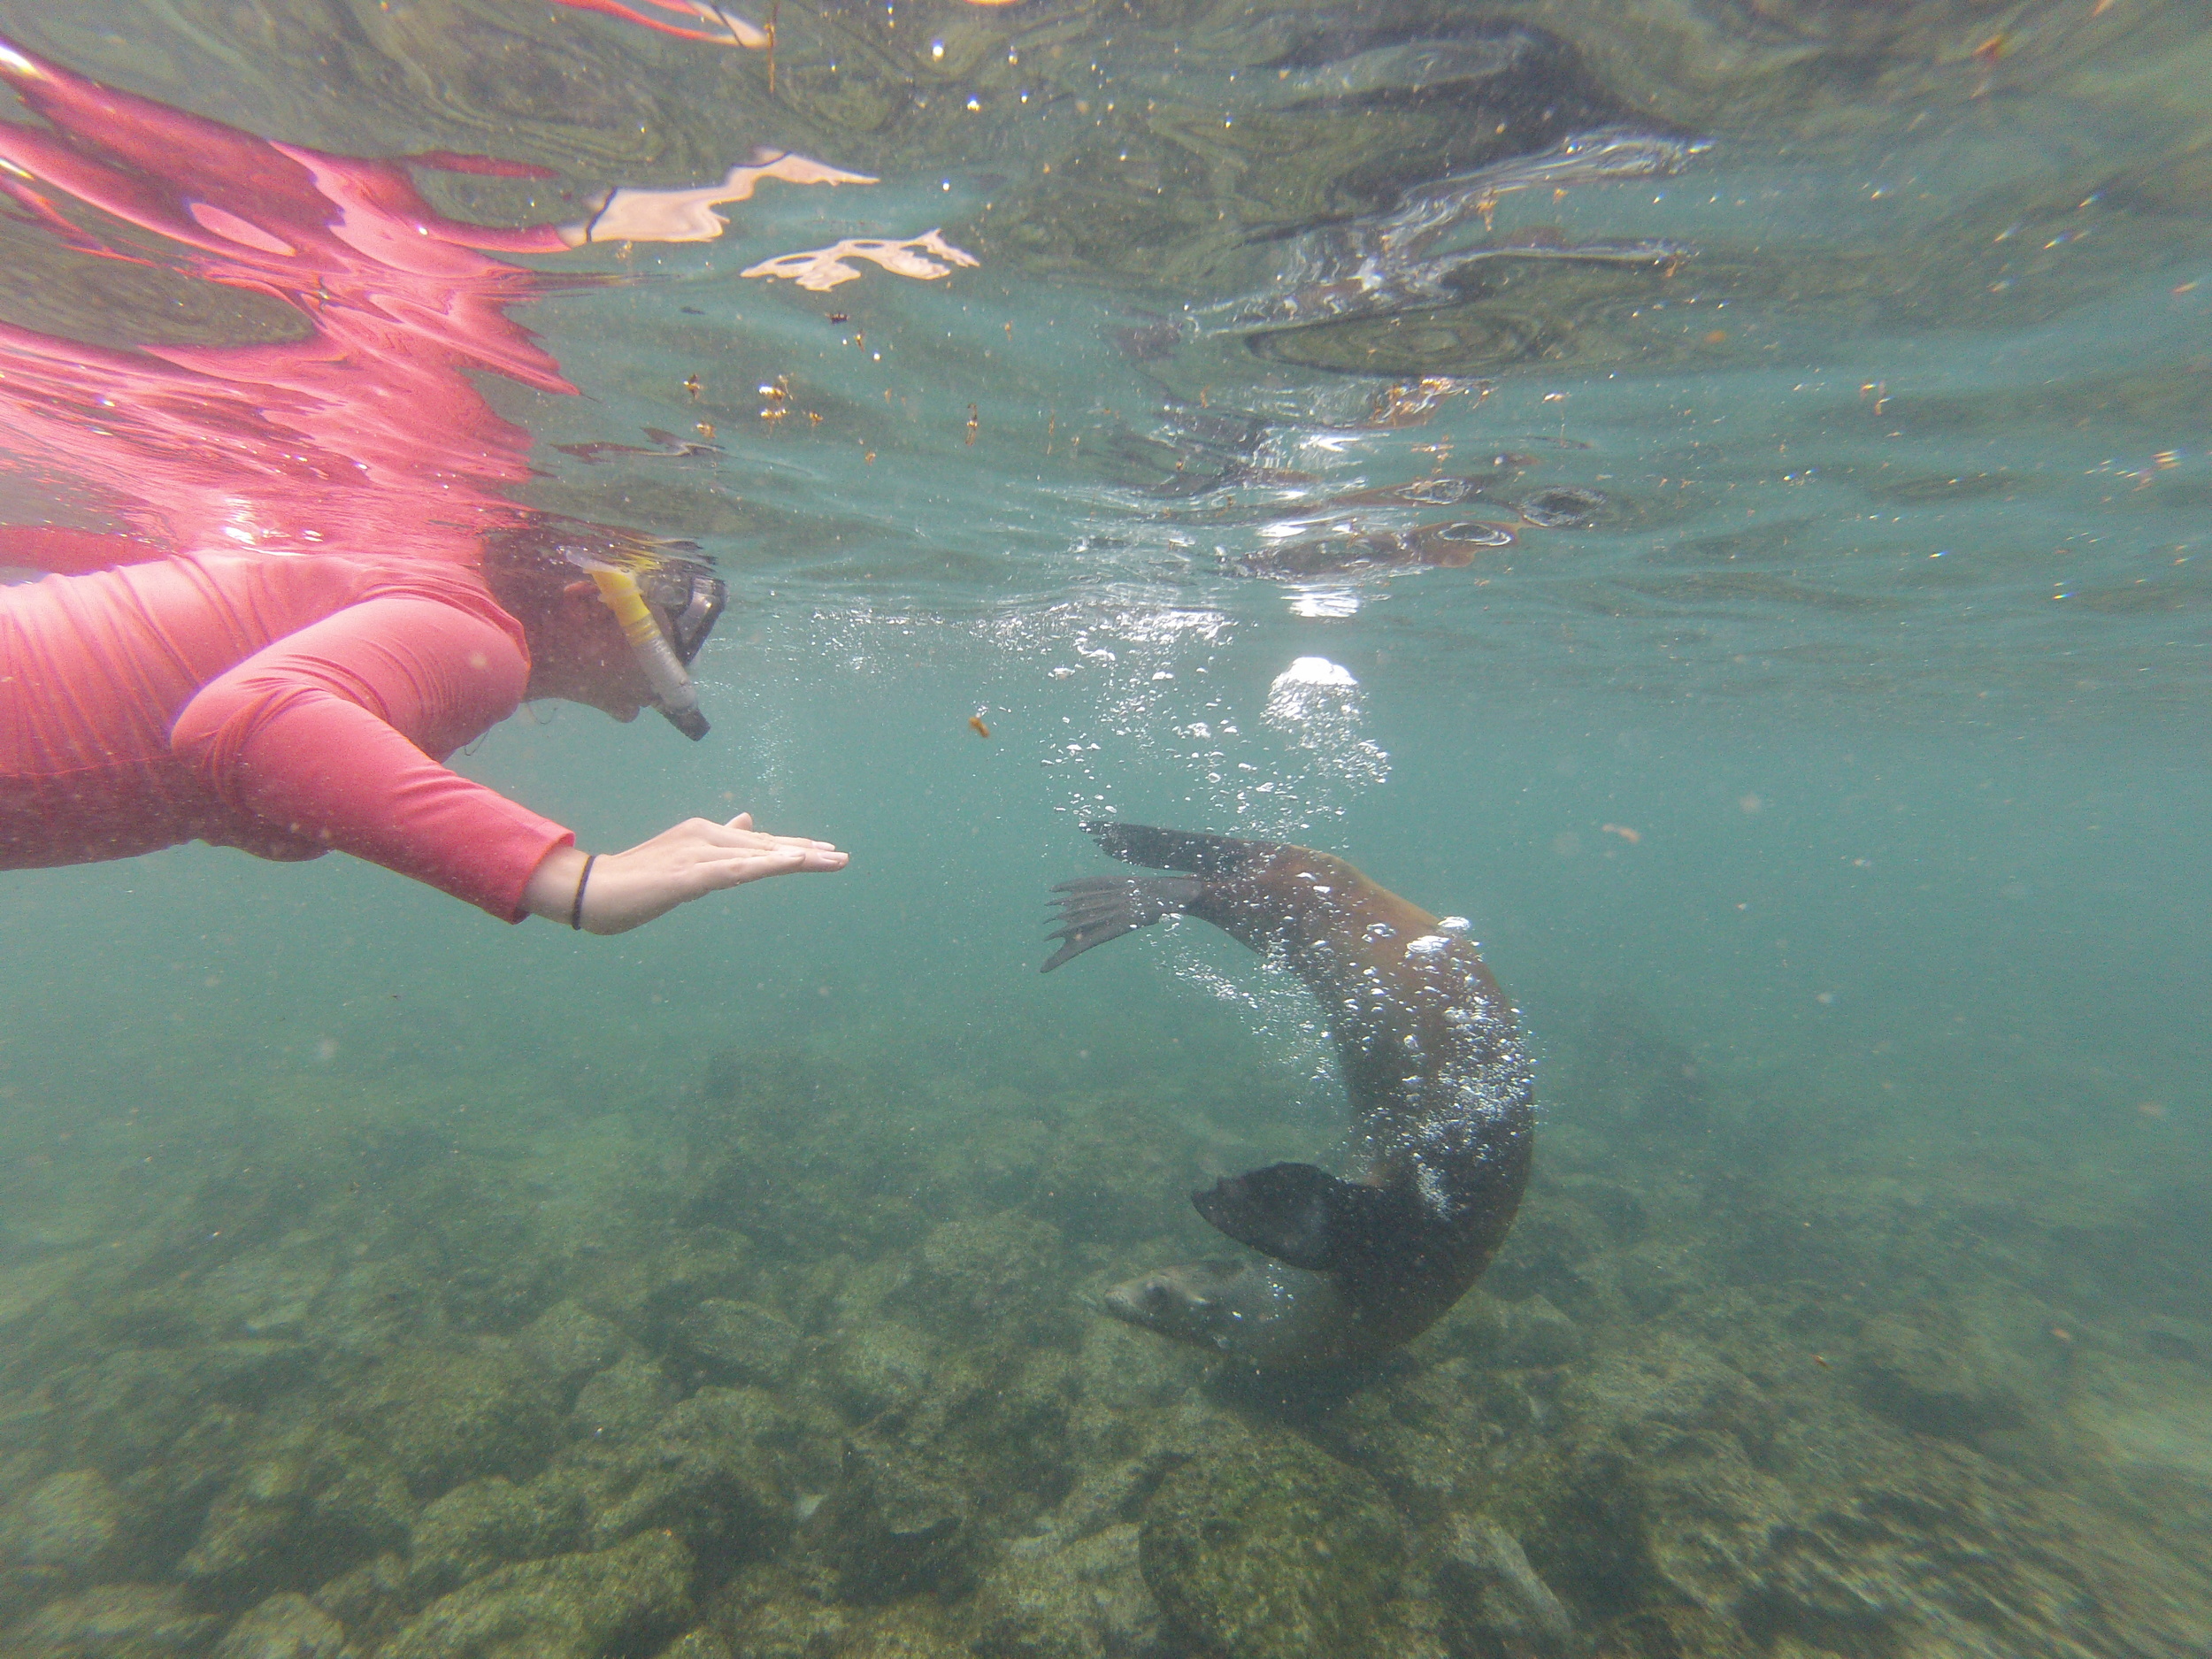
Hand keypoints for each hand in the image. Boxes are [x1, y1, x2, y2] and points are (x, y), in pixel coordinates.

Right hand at [523, 813, 846, 933]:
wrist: (590, 889)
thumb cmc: (636, 878)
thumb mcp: (684, 859)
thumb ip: (717, 843)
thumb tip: (749, 821)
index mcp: (705, 834)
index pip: (760, 842)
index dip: (795, 848)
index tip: (827, 852)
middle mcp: (705, 836)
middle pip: (766, 847)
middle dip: (807, 854)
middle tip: (844, 858)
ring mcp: (697, 854)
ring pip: (757, 856)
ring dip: (797, 859)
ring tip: (830, 861)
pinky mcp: (688, 875)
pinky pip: (734, 871)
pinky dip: (766, 865)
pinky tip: (792, 863)